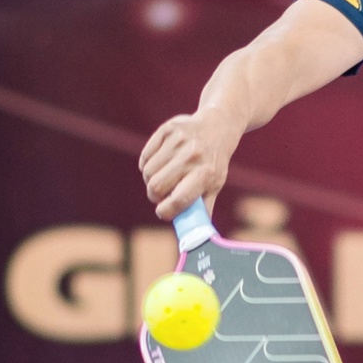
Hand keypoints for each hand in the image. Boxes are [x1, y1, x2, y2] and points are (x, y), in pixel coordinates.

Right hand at [139, 108, 239, 222]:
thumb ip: (203, 209)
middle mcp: (193, 156)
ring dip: (151, 180)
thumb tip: (195, 237)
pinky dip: (147, 165)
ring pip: (148, 173)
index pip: (178, 200)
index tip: (163, 212)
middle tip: (161, 196)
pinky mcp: (167, 130)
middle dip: (155, 196)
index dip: (166, 211)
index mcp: (206, 174)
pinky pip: (145, 157)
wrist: (218, 125)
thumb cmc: (214, 162)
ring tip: (163, 178)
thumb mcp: (215, 184)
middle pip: (156, 187)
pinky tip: (160, 164)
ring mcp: (179, 141)